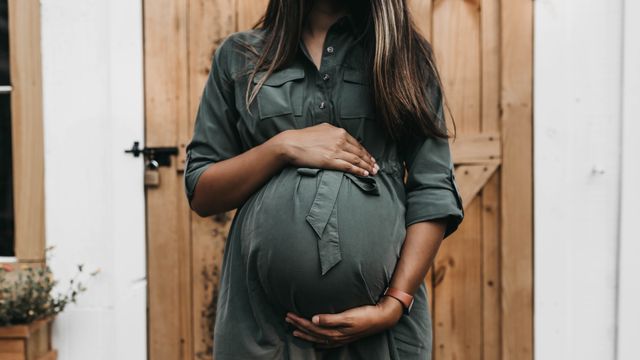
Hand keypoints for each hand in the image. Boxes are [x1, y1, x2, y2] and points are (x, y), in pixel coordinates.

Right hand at [275, 123, 378, 176]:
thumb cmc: (303, 138)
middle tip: (377, 167)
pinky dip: (358, 171)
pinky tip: (364, 174)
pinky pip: (348, 166)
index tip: (370, 158)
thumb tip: (339, 135)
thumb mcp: (321, 129)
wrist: (290, 144)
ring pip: (356, 159)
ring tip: (373, 172)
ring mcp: (335, 150)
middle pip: (359, 152)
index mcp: (338, 132)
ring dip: (367, 166)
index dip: (365, 152)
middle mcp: (339, 140)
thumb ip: (332, 133)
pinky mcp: (330, 160)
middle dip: (369, 160)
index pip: (356, 143)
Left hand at [284, 296, 403, 348]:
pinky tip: (315, 343)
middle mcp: (335, 337)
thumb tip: (313, 319)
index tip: (289, 315)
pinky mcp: (345, 337)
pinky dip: (318, 342)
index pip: (311, 327)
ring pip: (317, 338)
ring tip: (294, 330)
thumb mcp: (348, 316)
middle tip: (287, 319)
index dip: (299, 321)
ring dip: (305, 334)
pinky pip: (327, 342)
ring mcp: (340, 338)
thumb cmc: (365, 315)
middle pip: (312, 333)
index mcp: (334, 331)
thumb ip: (330, 319)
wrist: (381, 319)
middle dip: (298, 326)